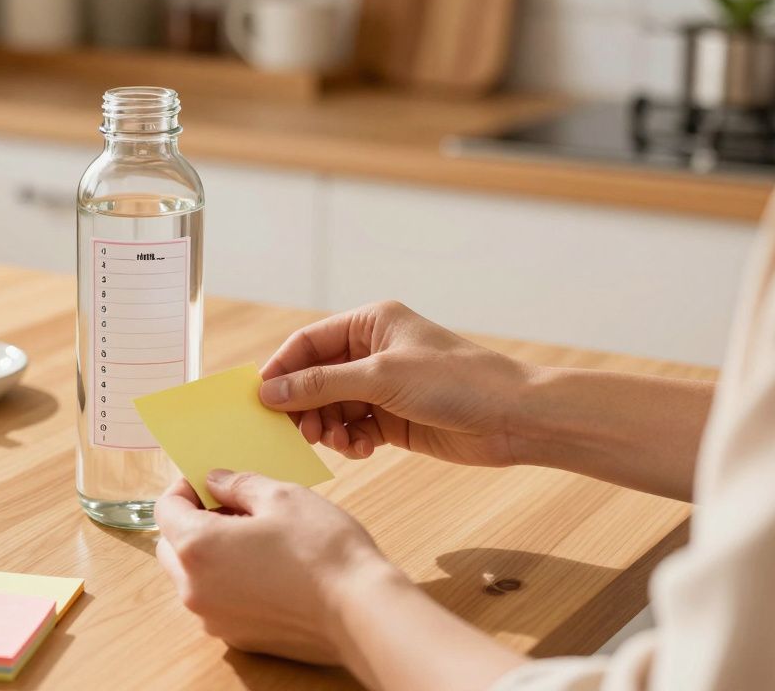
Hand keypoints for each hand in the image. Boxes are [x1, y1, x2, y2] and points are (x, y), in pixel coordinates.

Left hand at [154, 471, 392, 669]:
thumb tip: (216, 481)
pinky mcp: (238, 638)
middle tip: (231, 505)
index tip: (207, 480)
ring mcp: (214, 619)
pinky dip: (228, 581)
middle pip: (172, 545)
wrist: (360, 613)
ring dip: (209, 553)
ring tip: (253, 535)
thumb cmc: (322, 550)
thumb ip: (238, 484)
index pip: (166, 509)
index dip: (184, 488)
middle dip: (193, 521)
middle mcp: (195, 589)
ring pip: (192, 577)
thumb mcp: (281, 496)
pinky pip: (217, 601)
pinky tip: (265, 567)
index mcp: (196, 547)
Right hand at [259, 301, 532, 467]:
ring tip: (335, 442)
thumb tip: (269, 391)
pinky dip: (349, 441)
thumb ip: (321, 384)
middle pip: (315, 378)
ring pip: (331, 407)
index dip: (281, 370)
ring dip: (326, 427)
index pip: (307, 342)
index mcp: (369, 324)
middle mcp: (372, 352)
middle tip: (300, 432)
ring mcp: (382, 386)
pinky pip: (353, 428)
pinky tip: (361, 450)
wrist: (514, 418)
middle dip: (304, 405)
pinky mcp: (393, 418)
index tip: (260, 400)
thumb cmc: (457, 382)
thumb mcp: (381, 377)